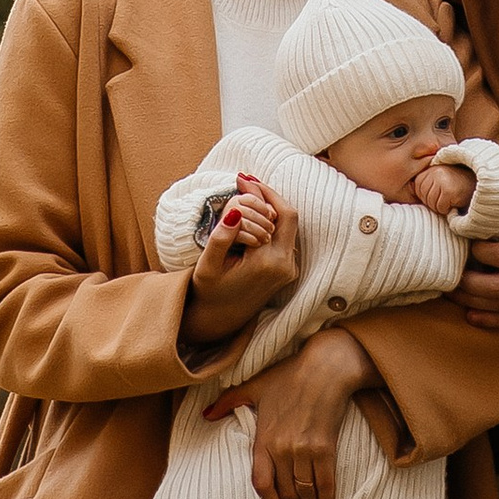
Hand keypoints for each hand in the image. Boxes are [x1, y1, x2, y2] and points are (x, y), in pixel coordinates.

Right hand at [186, 178, 299, 331]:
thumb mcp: (208, 265)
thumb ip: (220, 238)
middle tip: (248, 182)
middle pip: (289, 216)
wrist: (218, 320)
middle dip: (270, 196)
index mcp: (267, 262)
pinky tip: (255, 212)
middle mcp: (285, 266)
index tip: (243, 179)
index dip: (260, 192)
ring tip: (249, 193)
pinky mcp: (287, 271)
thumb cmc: (208, 292)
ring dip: (271, 207)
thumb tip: (235, 212)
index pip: (275, 213)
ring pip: (289, 226)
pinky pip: (285, 237)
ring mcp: (289, 269)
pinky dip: (272, 222)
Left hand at [209, 325, 370, 498]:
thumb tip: (205, 415)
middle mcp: (282, 449)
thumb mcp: (254, 386)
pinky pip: (326, 482)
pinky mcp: (325, 447)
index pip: (261, 482)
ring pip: (305, 491)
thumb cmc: (289, 375)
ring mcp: (304, 450)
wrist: (325, 367)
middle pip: (286, 492)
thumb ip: (228, 402)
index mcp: (263, 438)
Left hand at [410, 157, 472, 216]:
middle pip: (423, 196)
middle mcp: (435, 171)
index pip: (417, 188)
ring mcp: (442, 179)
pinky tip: (456, 201)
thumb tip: (410, 187)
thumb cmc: (460, 186)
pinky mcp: (448, 190)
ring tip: (452, 198)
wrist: (481, 185)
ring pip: (431, 203)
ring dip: (441, 206)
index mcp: (431, 167)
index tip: (441, 192)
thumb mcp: (441, 179)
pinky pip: (440, 207)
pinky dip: (448, 209)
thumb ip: (427, 182)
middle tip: (448, 196)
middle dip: (434, 201)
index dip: (428, 195)